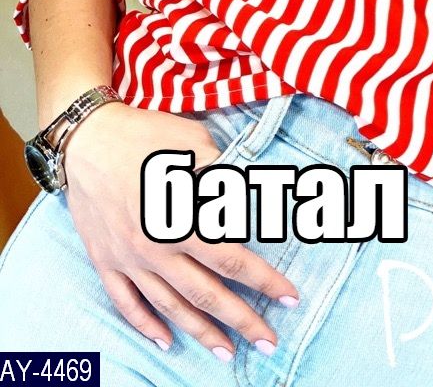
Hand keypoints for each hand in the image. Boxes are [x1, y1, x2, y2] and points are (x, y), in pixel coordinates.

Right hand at [62, 101, 299, 359]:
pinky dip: (146, 325)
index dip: (265, 281)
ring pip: (170, 306)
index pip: (232, 261)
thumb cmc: (145, 135)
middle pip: (206, 295)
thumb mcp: (195, 143)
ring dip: (201, 332)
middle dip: (243, 320)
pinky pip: (126, 303)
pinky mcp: (106, 261)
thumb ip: (222, 173)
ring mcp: (128, 259)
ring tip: (227, 352)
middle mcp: (155, 249)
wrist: (86, 138)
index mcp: (180, 221)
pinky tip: (166, 341)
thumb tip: (248, 195)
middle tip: (269, 341)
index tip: (290, 297)